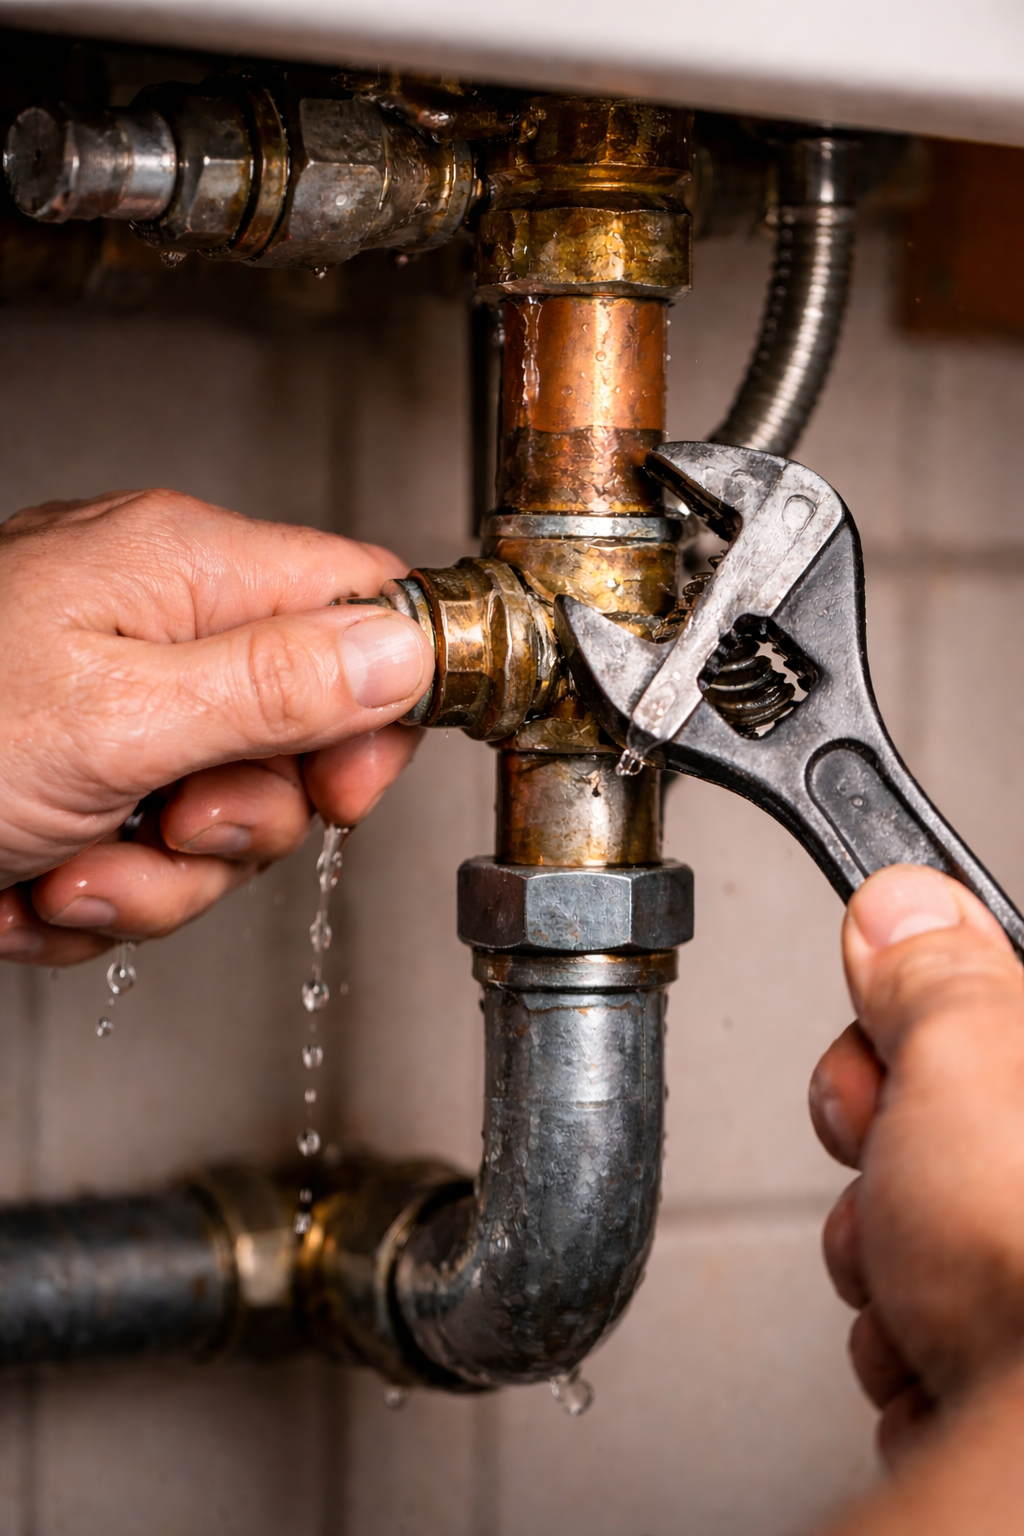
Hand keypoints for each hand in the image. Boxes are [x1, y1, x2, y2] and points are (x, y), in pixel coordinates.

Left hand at [0, 488, 433, 965]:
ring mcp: (116, 715)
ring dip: (157, 881)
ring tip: (67, 870)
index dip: (379, 704)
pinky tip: (28, 889)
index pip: (359, 606)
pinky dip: (98, 899)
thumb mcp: (117, 716)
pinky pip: (151, 864)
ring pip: (224, 822)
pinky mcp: (81, 788)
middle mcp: (158, 632)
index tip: (345, 788)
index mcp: (182, 570)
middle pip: (299, 737)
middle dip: (242, 819)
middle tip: (175, 823)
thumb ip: (277, 681)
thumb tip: (404, 649)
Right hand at [809, 864, 1023, 1461]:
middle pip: (934, 1121)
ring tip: (915, 1278)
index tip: (882, 1035)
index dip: (906, 1020)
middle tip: (889, 1159)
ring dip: (879, 1252)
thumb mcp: (962, 1055)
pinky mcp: (1009, 1360)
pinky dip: (905, 1329)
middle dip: (877, 1148)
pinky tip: (934, 1343)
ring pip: (913, 1223)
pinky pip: (921, 1309)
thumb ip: (931, 967)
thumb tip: (905, 903)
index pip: (977, 1008)